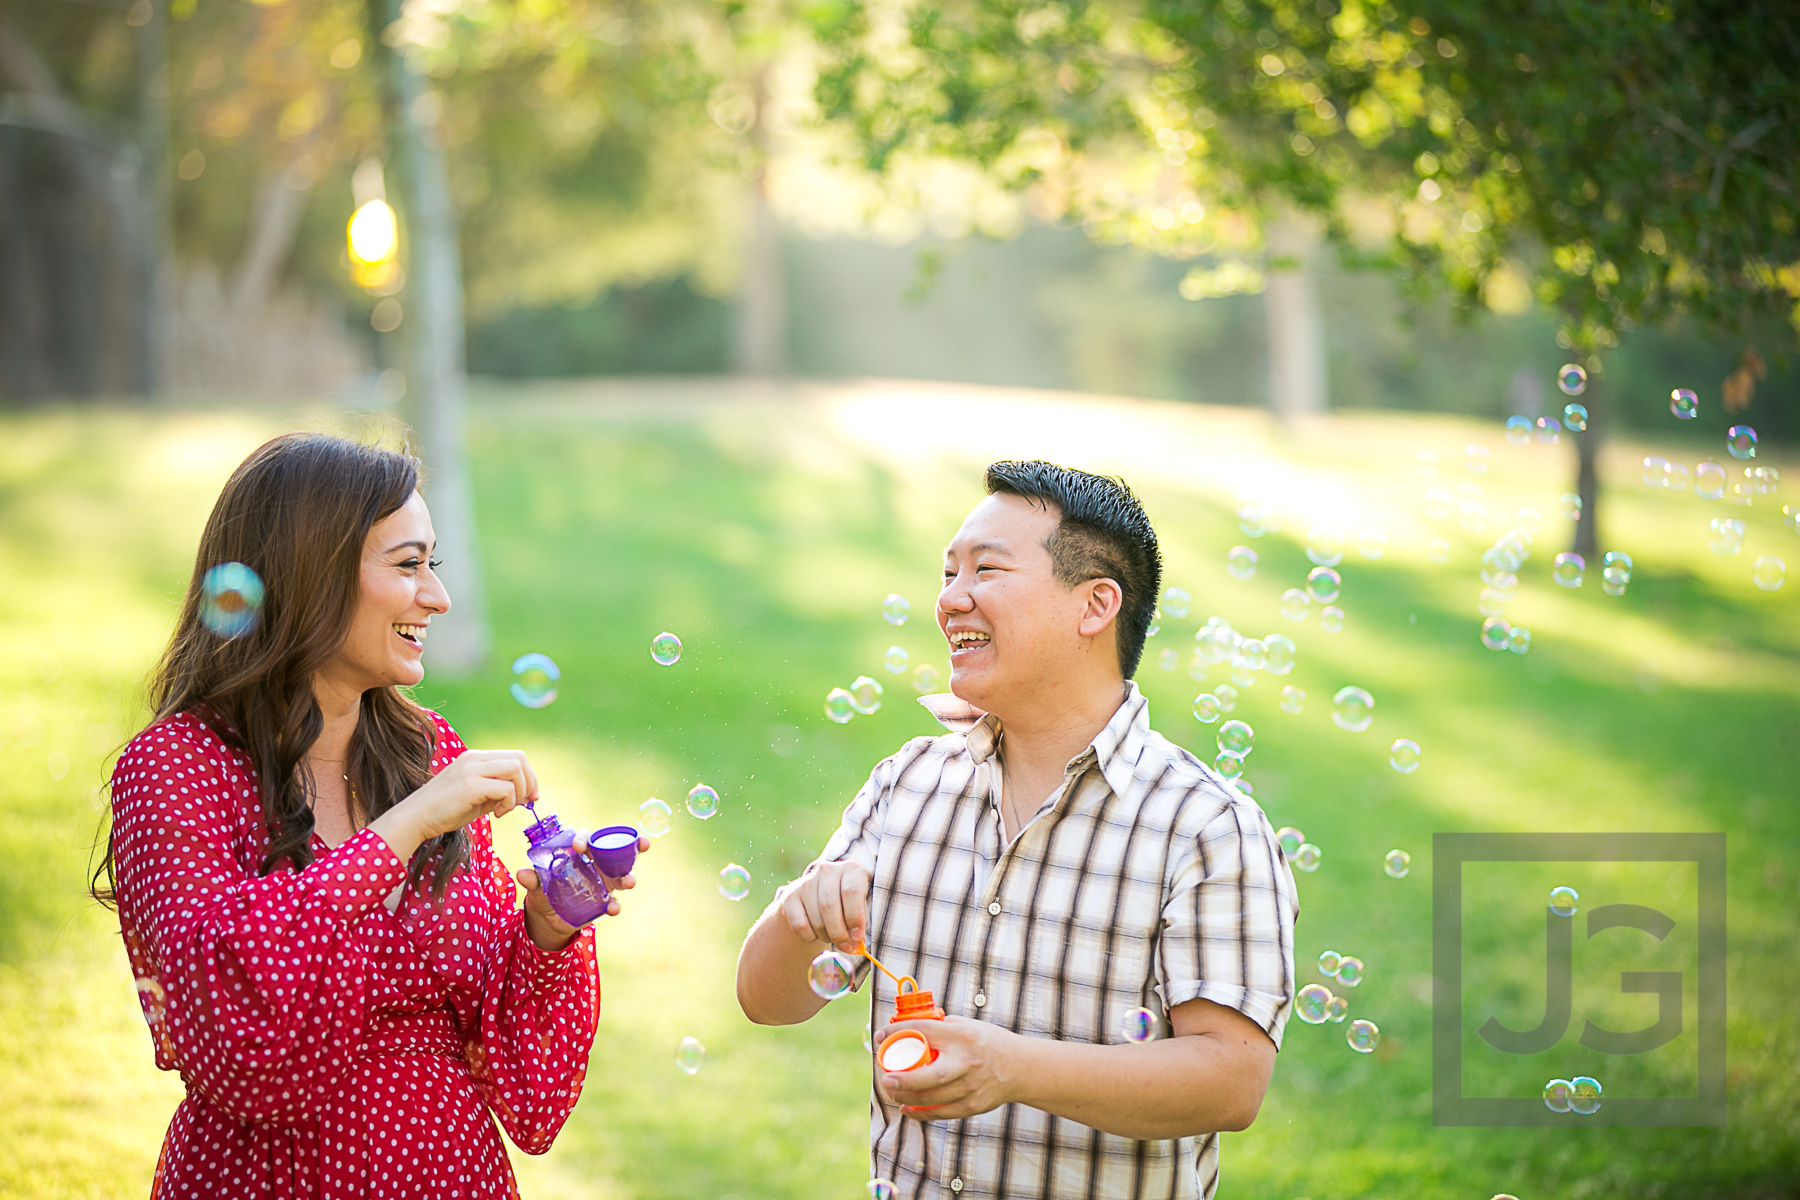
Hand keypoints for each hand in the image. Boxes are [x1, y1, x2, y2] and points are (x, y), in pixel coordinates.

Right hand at [374, 749, 538, 858]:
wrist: (415, 818)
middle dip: (529, 782)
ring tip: (505, 809)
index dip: (529, 776)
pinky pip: (504, 788)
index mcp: (475, 758)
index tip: (530, 796)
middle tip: (525, 803)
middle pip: (519, 758)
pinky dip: (508, 803)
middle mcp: (474, 758)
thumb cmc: (445, 810)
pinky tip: (496, 815)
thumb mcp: (476, 796)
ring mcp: (471, 770)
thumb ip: (498, 791)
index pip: (515, 756)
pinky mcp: (470, 785)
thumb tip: (524, 795)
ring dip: (519, 792)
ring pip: (515, 769)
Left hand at [515, 835, 649, 950]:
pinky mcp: (605, 900)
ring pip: (622, 874)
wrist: (548, 918)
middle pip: (615, 850)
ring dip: (628, 876)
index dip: (584, 838)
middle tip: (640, 844)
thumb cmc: (543, 892)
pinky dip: (615, 905)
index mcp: (578, 853)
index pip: (585, 838)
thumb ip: (533, 880)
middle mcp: (595, 863)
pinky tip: (612, 909)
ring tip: (630, 882)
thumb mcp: (536, 886)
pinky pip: (614, 901)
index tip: (578, 846)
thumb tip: (521, 873)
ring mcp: (604, 881)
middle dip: (630, 845)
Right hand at [775, 860, 869, 952]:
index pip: (851, 891)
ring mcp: (806, 882)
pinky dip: (810, 937)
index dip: (855, 917)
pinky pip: (799, 925)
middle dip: (839, 933)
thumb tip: (856, 942)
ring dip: (826, 936)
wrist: (819, 897)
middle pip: (830, 906)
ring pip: (816, 919)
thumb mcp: (859, 908)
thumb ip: (860, 923)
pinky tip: (816, 934)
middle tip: (846, 947)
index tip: (857, 937)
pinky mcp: (790, 896)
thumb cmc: (847, 905)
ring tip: (832, 938)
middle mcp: (827, 871)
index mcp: (850, 869)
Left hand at [874, 1016, 1019, 1118]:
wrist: (1020, 1067)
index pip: (924, 1032)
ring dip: (907, 1097)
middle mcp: (967, 1062)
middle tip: (885, 1078)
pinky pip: (941, 1112)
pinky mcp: (973, 1105)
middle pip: (929, 1075)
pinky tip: (907, 1108)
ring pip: (932, 1098)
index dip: (897, 1033)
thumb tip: (907, 1026)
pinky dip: (921, 1112)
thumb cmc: (987, 1042)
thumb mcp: (967, 1025)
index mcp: (962, 1036)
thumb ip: (940, 1026)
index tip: (880, 1036)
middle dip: (903, 1079)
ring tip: (892, 1092)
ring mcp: (971, 1086)